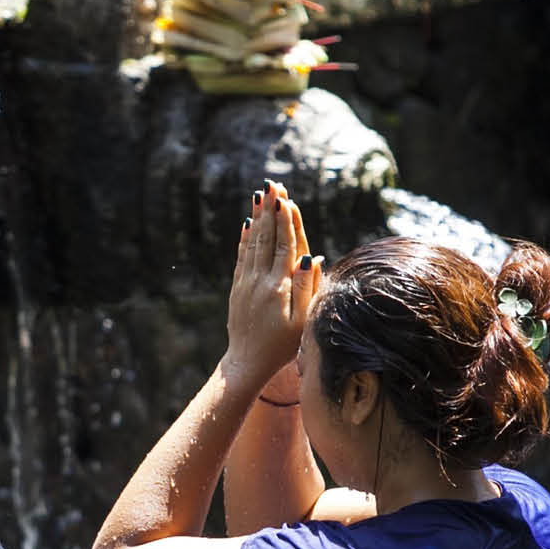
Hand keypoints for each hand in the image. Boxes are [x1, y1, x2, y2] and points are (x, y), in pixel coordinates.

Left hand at [225, 180, 320, 389]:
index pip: (284, 246)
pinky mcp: (237, 289)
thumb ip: (306, 288)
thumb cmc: (281, 347)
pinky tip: (248, 223)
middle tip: (273, 185)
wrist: (246, 363)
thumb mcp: (301, 322)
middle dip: (271, 210)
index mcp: (277, 287)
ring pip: (253, 243)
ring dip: (259, 217)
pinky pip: (242, 256)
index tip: (286, 199)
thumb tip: (312, 257)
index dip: (286, 222)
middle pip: (267, 238)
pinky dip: (246, 238)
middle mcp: (258, 280)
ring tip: (261, 195)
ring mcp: (245, 283)